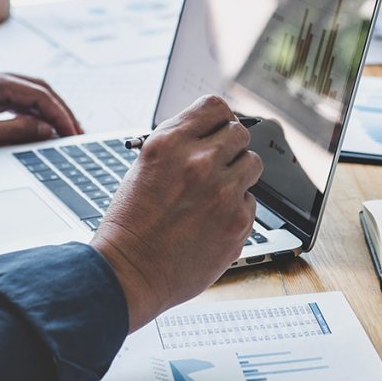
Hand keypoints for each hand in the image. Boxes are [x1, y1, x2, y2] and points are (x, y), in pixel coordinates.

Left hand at [0, 68, 80, 159]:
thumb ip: (17, 131)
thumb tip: (48, 129)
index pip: (39, 94)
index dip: (61, 115)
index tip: (74, 134)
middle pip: (37, 89)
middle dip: (60, 111)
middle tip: (77, 132)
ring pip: (26, 94)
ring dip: (46, 112)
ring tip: (62, 131)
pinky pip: (12, 101)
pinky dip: (29, 113)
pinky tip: (36, 127)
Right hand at [91, 95, 262, 331]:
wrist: (128, 274)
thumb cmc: (130, 226)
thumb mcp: (145, 168)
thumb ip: (180, 147)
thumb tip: (211, 135)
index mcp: (169, 143)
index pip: (215, 106)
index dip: (219, 119)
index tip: (218, 130)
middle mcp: (199, 161)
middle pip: (240, 132)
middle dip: (231, 147)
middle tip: (219, 165)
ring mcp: (222, 191)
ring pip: (253, 163)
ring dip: (239, 174)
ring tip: (217, 193)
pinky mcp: (238, 221)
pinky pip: (251, 200)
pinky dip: (237, 208)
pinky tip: (213, 221)